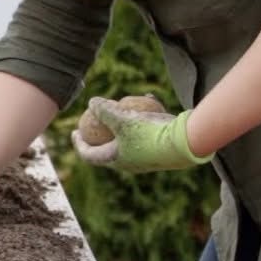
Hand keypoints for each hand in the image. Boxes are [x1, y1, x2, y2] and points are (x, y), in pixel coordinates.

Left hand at [71, 97, 212, 172]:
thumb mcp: (124, 119)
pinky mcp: (159, 148)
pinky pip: (147, 131)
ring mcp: (144, 157)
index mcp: (115, 160)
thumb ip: (105, 111)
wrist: (186, 143)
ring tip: (123, 106)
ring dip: (124, 121)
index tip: (74, 132)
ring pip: (129, 137)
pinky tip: (150, 98)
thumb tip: (91, 102)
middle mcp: (128, 162)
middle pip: (107, 149)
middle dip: (99, 135)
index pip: (89, 155)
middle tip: (93, 123)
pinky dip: (145, 116)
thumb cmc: (151, 134)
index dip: (78, 143)